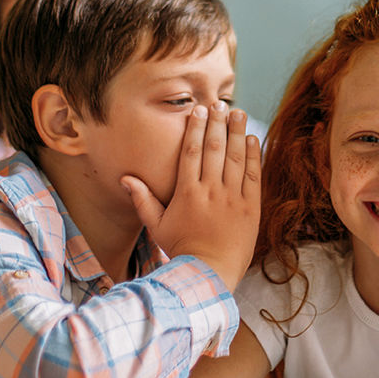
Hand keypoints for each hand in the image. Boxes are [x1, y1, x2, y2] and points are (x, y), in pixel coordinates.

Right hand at [121, 102, 260, 289]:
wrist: (209, 273)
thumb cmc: (181, 249)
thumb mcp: (157, 226)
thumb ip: (143, 200)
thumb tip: (125, 178)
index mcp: (187, 192)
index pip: (192, 151)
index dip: (196, 128)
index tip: (199, 110)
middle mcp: (210, 191)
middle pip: (215, 148)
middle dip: (217, 123)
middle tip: (220, 103)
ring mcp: (232, 198)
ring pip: (235, 157)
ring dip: (237, 132)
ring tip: (238, 112)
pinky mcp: (250, 207)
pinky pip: (253, 176)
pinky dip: (253, 156)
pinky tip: (252, 139)